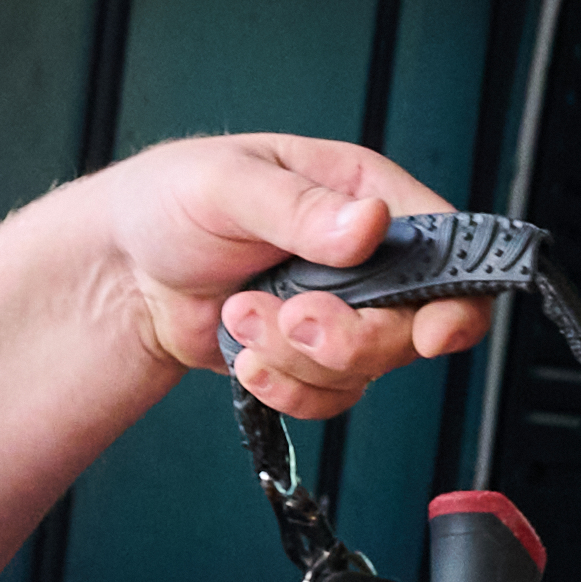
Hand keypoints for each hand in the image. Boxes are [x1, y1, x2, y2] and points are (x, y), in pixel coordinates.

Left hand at [101, 134, 497, 419]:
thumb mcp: (230, 184)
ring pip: (368, 369)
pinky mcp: (314, 358)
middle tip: (293, 318)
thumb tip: (369, 223)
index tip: (431, 333)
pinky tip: (245, 355)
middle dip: (349, 337)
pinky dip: (285, 388)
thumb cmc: (172, 202)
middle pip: (413, 325)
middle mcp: (368, 257)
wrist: (124, 271)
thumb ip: (301, 208)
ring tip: (240, 314)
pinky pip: (330, 397)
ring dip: (297, 358)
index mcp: (364, 194)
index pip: (447, 248)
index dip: (455, 297)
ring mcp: (343, 312)